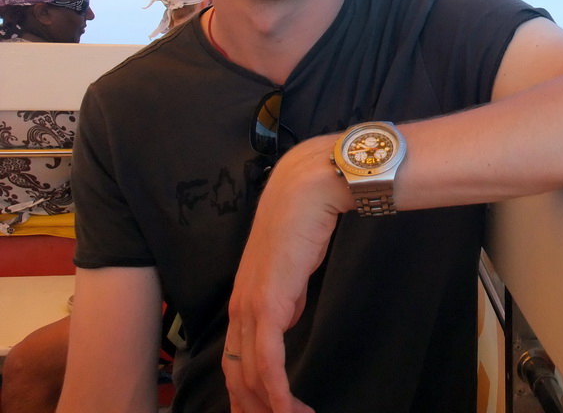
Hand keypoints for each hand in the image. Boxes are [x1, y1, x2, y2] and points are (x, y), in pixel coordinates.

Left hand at [222, 134, 349, 411]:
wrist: (309, 189)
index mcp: (246, 296)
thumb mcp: (294, 265)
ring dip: (269, 405)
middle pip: (237, 373)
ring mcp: (251, 307)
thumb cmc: (306, 217)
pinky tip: (288, 410)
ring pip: (249, 374)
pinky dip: (276, 392)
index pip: (239, 355)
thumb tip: (288, 314)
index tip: (268, 409)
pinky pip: (267, 362)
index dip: (250, 388)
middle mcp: (241, 306)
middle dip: (254, 406)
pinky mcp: (268, 306)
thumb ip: (287, 292)